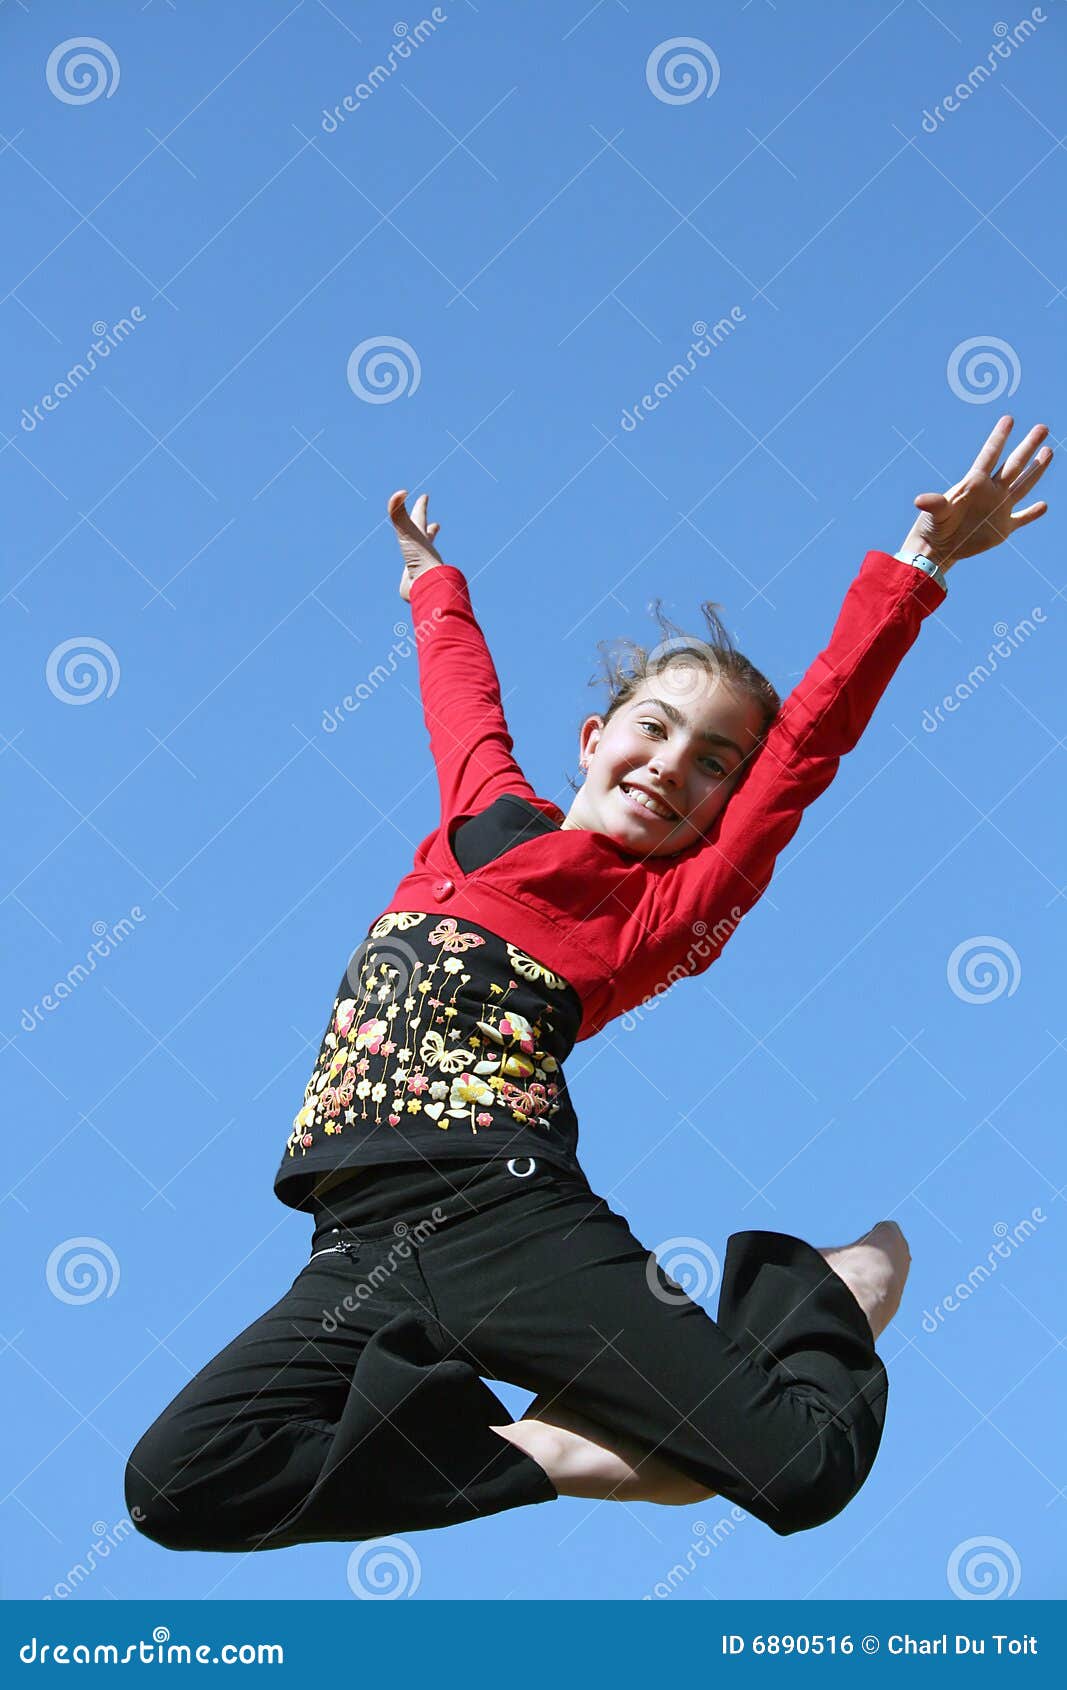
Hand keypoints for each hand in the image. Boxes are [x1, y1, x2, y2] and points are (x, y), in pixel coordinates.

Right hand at [388, 489, 444, 601]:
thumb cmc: (418, 558)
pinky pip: (409, 578)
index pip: (420, 518)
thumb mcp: (406, 532)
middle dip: (430, 530)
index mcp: (421, 539)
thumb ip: (399, 513)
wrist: (425, 587)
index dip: (421, 507)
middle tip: (436, 525)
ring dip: (422, 555)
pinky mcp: (411, 582)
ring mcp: (418, 568)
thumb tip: (401, 492)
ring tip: (420, 554)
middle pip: (427, 538)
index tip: (425, 497)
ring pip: (420, 558)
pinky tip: (409, 579)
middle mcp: (421, 552)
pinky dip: (409, 576)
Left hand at [898, 416, 1052, 570]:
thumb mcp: (935, 513)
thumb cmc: (933, 525)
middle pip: (1014, 465)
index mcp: (975, 484)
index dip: (999, 438)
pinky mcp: (1002, 529)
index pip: (990, 455)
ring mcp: (999, 509)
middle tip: (1043, 428)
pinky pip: (1022, 519)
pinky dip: (1032, 513)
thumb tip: (919, 500)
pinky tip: (1044, 506)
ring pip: (1023, 486)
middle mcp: (991, 492)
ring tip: (1048, 451)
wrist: (938, 547)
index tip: (1008, 419)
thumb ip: (934, 504)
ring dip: (1036, 470)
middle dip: (1028, 447)